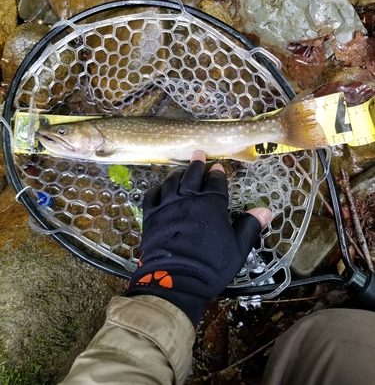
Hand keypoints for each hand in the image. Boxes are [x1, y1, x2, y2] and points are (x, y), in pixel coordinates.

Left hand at [125, 151, 271, 325]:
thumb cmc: (211, 265)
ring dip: (178, 173)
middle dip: (197, 164)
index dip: (217, 174)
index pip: (215, 183)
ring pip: (172, 182)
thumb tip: (266, 210)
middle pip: (192, 176)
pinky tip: (161, 187)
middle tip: (198, 154)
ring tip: (181, 169)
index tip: (218, 167)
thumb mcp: (237, 247)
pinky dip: (157, 188)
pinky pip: (152, 195)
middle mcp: (188, 199)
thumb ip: (250, 226)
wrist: (176, 280)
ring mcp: (167, 206)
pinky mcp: (151, 216)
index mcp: (210, 205)